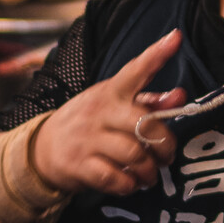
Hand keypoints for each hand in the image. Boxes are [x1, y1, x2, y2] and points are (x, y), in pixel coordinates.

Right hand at [30, 31, 183, 195]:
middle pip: (143, 124)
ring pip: (133, 155)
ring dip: (149, 170)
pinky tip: (131, 183)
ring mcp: (88, 138)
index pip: (135, 70)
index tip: (175, 37)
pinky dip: (129, 185)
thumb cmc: (90, 122)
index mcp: (111, 91)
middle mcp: (99, 111)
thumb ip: (149, 100)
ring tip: (151, 174)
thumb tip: (181, 96)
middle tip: (167, 156)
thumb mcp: (114, 104)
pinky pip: (114, 178)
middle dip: (164, 145)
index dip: (156, 55)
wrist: (41, 148)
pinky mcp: (79, 165)